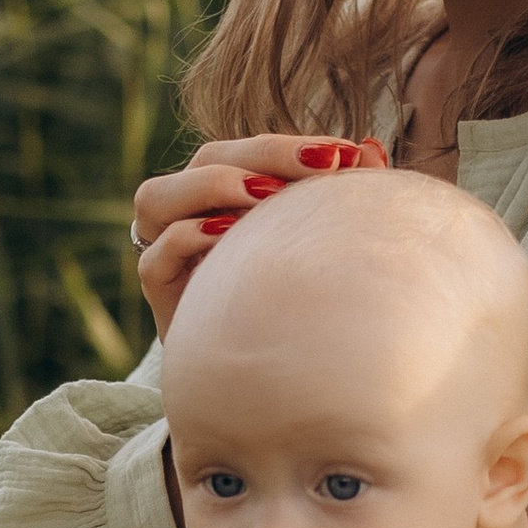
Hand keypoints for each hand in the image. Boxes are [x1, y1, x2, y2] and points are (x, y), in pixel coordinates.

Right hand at [131, 132, 387, 335]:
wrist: (275, 380)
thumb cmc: (305, 301)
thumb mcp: (325, 242)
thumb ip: (341, 196)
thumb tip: (371, 148)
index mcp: (230, 196)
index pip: (248, 152)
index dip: (291, 146)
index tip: (345, 154)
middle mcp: (192, 214)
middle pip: (207, 159)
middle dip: (265, 155)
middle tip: (322, 166)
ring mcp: (168, 252)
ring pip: (158, 196)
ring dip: (214, 186)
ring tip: (267, 195)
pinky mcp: (160, 292)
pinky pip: (155, 254)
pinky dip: (186, 236)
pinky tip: (228, 236)